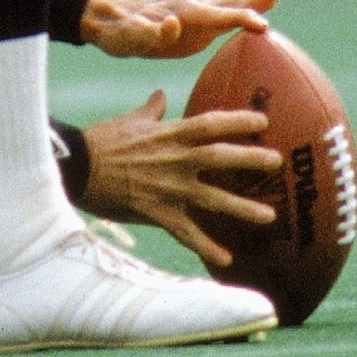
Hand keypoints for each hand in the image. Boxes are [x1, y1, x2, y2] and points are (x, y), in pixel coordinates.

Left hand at [78, 0, 311, 57]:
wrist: (108, 17)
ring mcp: (203, 10)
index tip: (265, 26)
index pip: (221, 16)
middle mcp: (200, 6)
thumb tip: (170, 26)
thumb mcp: (127, 36)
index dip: (242, 19)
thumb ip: (147, 32)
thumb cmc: (117, 30)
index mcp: (187, 13)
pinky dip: (259, 0)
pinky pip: (237, 8)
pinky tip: (271, 3)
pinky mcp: (202, 17)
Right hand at [81, 94, 283, 269]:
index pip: (212, 123)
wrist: (79, 168)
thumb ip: (151, 110)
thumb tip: (161, 96)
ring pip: (214, 199)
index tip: (263, 121)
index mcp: (171, 134)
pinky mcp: (158, 213)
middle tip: (278, 162)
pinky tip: (227, 260)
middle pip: (222, 158)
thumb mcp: (129, 120)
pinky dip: (208, 248)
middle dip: (252, 159)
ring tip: (269, 216)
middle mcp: (177, 161)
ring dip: (243, 208)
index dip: (239, 121)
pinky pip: (188, 234)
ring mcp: (170, 189)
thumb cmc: (103, 141)